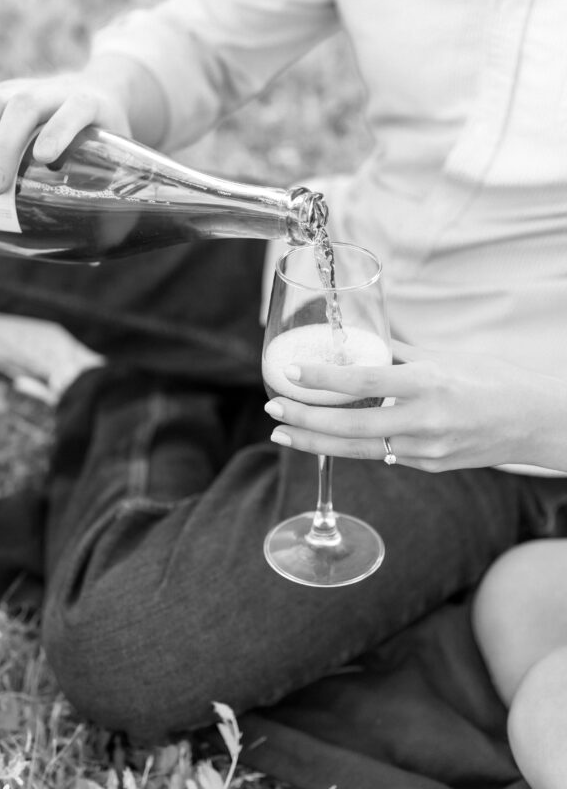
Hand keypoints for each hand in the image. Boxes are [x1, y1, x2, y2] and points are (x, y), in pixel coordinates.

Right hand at [0, 56, 166, 194]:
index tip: (44, 158)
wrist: (96, 91)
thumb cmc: (103, 138)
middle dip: (4, 148)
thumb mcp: (116, 158)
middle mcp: (53, 91)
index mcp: (90, 104)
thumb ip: (106, 196)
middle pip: (25, 107)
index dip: (60, 129)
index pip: (76, 109)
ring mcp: (22, 87)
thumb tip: (89, 257)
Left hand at [263, 340, 566, 471]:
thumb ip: (399, 353)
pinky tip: (325, 436)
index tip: (292, 372)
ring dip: (316, 441)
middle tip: (272, 407)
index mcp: (429, 383)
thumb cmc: (491, 379)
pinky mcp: (429, 465)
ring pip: (359, 449)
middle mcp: (425, 420)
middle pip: (351, 426)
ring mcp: (426, 449)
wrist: (534, 422)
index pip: (364, 383)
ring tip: (283, 430)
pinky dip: (351, 445)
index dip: (323, 380)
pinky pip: (382, 454)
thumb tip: (360, 343)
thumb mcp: (445, 356)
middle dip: (306, 418)